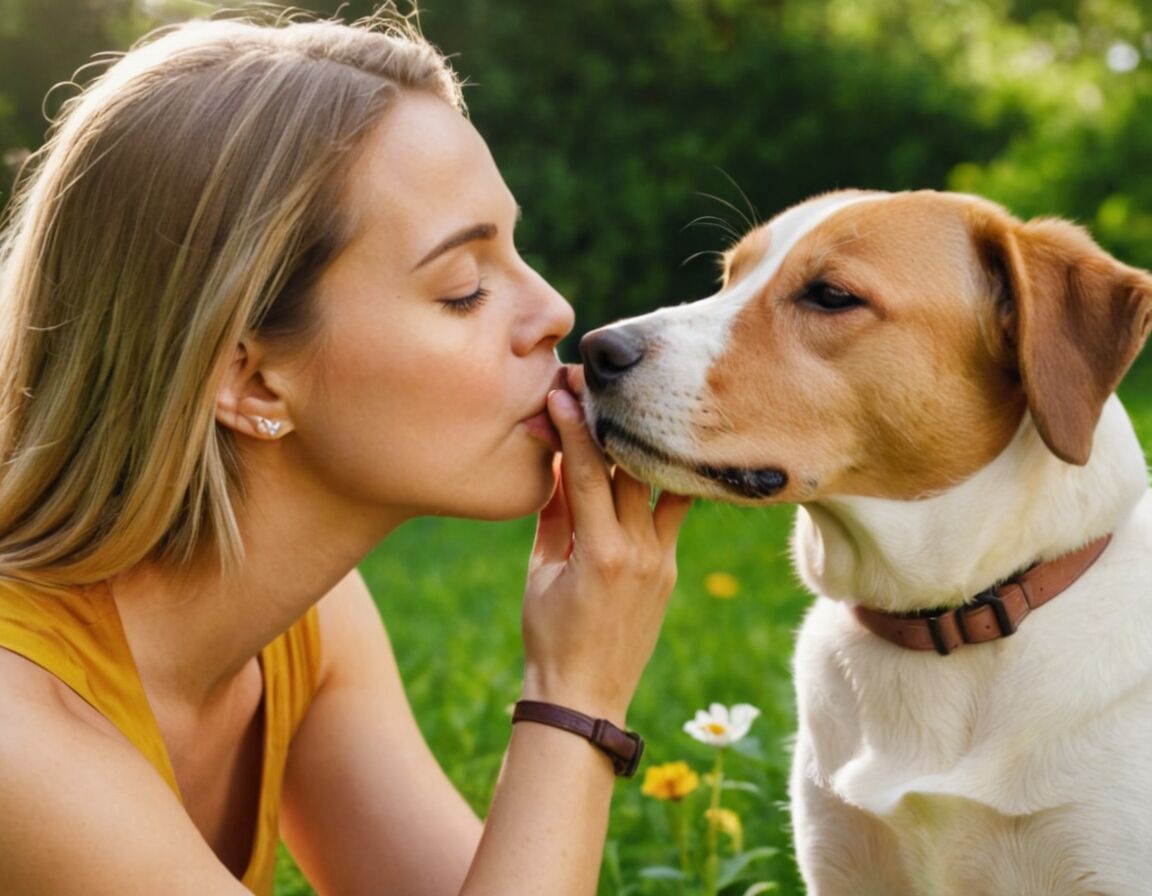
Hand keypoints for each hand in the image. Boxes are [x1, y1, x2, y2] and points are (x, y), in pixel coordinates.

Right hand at [520, 380, 691, 723]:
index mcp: (602, 553)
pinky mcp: (670, 570)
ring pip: (662, 485)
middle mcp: (642, 552)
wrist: (586, 695)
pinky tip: (652, 455)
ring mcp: (663, 561)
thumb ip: (554, 515)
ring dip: (645, 448)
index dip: (575, 427)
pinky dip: (659, 483)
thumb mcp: (541, 572)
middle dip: (614, 424)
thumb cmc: (550, 635)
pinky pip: (671, 513)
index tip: (563, 391)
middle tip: (601, 389)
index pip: (590, 471)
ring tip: (634, 414)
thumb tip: (558, 464)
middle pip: (632, 468)